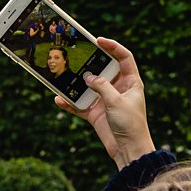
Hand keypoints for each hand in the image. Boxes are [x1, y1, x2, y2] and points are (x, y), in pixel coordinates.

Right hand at [54, 37, 154, 168]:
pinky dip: (70, 103)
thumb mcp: (117, 102)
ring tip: (64, 76)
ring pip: (89, 87)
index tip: (99, 40)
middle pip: (103, 70)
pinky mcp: (96, 113)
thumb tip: (88, 77)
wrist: (128, 150)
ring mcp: (106, 101)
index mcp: (131, 82)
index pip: (123, 58)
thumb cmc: (130, 124)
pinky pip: (80, 105)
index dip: (113, 47)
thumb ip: (102, 87)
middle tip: (77, 54)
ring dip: (77, 84)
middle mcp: (118, 89)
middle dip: (90, 63)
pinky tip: (60, 100)